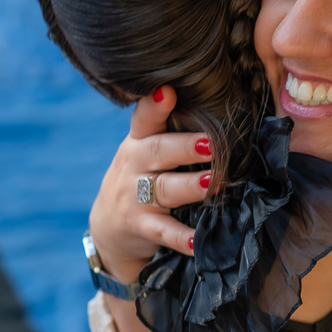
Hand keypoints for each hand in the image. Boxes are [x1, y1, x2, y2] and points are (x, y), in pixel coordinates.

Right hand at [88, 86, 211, 280]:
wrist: (110, 225)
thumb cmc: (142, 177)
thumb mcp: (146, 150)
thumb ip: (171, 131)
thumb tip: (220, 108)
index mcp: (139, 141)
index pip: (144, 119)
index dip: (154, 106)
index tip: (167, 91)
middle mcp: (135, 164)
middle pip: (158, 151)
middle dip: (185, 147)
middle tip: (212, 144)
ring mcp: (135, 197)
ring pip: (164, 189)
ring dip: (190, 186)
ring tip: (212, 183)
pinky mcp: (140, 226)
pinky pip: (164, 232)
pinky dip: (181, 237)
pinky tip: (198, 240)